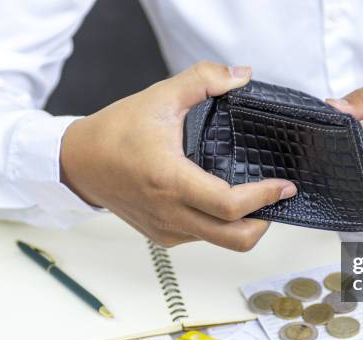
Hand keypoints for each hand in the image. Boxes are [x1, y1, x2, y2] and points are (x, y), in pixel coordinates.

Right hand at [60, 61, 296, 249]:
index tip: (283, 185)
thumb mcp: (159, 97)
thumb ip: (202, 80)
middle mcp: (170, 213)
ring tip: (253, 198)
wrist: (79, 164)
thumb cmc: (115, 133)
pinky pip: (202, 238)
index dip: (264, 198)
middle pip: (235, 239)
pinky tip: (221, 202)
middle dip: (264, 223)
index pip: (230, 205)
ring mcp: (167, 229)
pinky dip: (220, 226)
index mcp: (171, 181)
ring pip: (220, 242)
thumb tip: (241, 75)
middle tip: (275, 199)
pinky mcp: (163, 236)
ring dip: (243, 225)